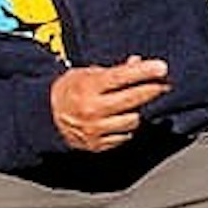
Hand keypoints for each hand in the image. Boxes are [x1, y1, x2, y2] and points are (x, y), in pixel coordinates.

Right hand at [52, 57, 168, 153]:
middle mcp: (91, 109)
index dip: (143, 72)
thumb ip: (114, 71)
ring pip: (133, 120)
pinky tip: (119, 120)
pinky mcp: (99, 144)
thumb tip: (138, 62)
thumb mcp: (85, 75)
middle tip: (162, 83)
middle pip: (132, 99)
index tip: (161, 67)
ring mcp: (95, 128)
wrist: (45, 118)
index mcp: (86, 88)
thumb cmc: (68, 92)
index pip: (120, 77)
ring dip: (135, 111)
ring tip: (129, 105)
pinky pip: (126, 136)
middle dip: (151, 89)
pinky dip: (126, 128)